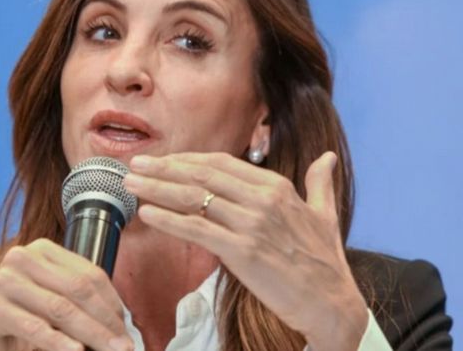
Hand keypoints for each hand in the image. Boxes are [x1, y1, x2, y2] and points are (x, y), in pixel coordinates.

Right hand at [0, 238, 133, 350]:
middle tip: (124, 346)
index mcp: (43, 250)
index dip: (112, 304)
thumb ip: (79, 303)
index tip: (126, 330)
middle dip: (105, 322)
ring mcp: (4, 279)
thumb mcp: (51, 301)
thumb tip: (119, 326)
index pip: (89, 274)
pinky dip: (57, 341)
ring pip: (60, 308)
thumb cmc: (18, 314)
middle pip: (78, 290)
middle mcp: (23, 257)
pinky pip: (32, 326)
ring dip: (90, 334)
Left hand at [123, 151, 367, 350]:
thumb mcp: (325, 215)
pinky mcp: (243, 252)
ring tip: (130, 184)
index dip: (185, 160)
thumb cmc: (326, 262)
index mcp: (276, 187)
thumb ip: (320, 184)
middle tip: (134, 166)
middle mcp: (263, 200)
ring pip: (194, 199)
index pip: (220, 163)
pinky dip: (170, 220)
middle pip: (201, 176)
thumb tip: (328, 157)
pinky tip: (148, 214)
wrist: (332, 303)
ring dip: (157, 189)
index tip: (161, 160)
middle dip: (163, 169)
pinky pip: (198, 231)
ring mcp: (252, 225)